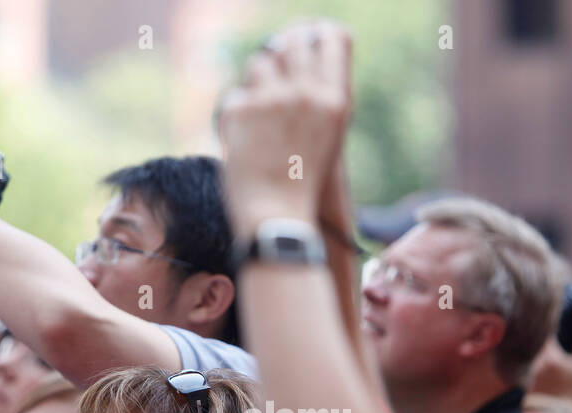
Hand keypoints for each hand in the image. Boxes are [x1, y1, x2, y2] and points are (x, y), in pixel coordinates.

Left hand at [218, 21, 352, 235]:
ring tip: (261, 122)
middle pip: (293, 42)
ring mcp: (273, 99)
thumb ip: (317, 94)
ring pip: (259, 63)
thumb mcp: (327, 135)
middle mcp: (307, 93)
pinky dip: (237, 117)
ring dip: (256, 85)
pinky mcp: (242, 109)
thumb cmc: (303, 183)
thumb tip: (291, 50)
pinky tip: (246, 144)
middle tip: (275, 86)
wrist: (277, 218)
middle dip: (282, 56)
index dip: (316, 36)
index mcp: (335, 100)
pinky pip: (236, 95)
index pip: (333, 37)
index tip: (305, 42)